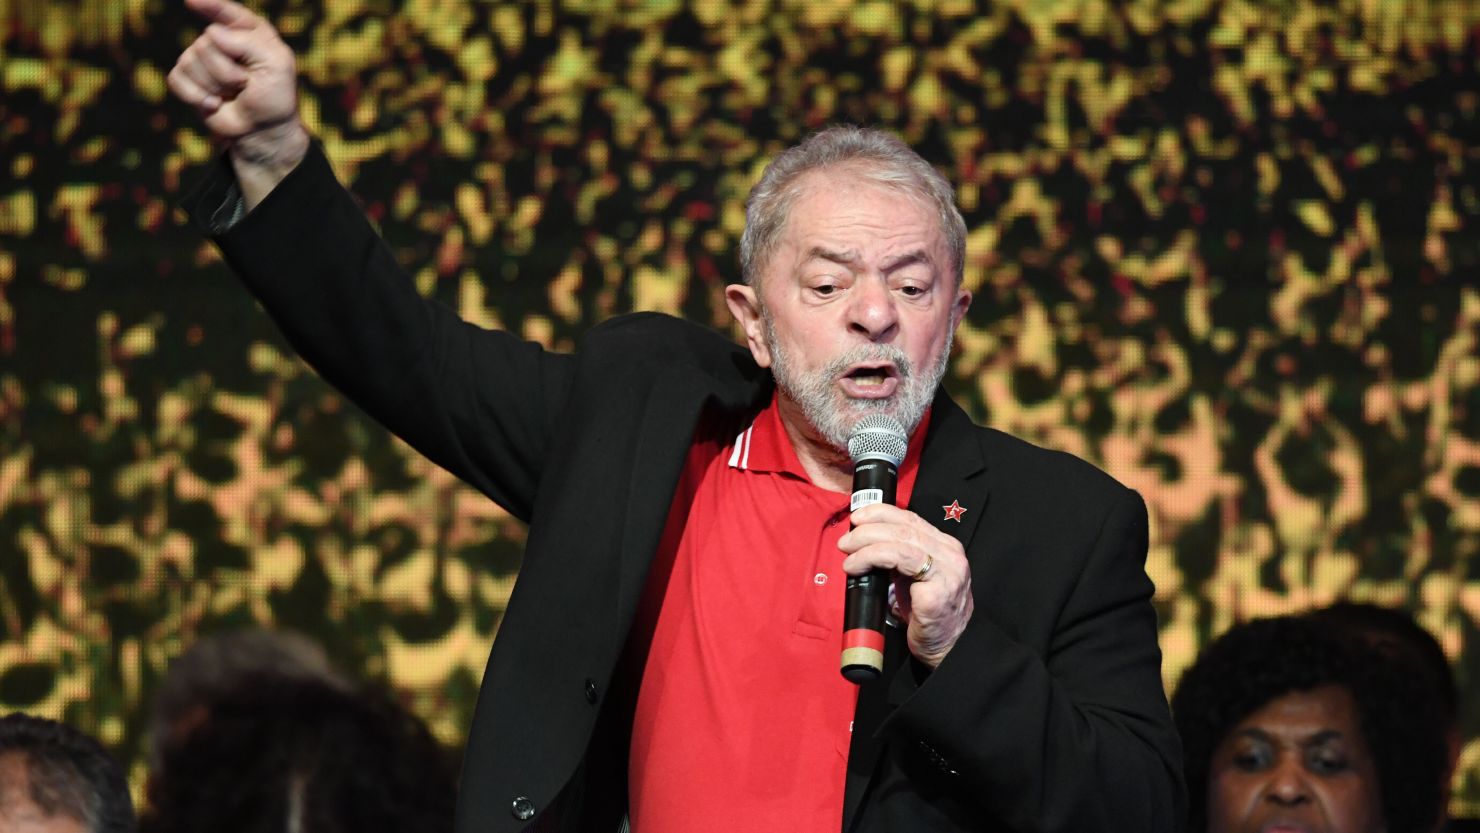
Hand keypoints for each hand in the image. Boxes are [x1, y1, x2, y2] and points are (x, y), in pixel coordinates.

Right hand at [169, 0, 307, 204]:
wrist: (261, 130)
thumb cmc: (274, 97)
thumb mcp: (277, 66)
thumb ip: (250, 43)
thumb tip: (213, 33)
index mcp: (250, 31)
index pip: (227, 12)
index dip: (210, 5)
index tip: (193, 3)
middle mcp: (223, 40)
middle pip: (207, 43)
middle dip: (226, 70)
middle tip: (244, 84)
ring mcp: (201, 58)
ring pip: (190, 61)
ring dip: (214, 85)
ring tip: (231, 94)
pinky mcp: (186, 78)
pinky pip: (177, 78)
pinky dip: (196, 96)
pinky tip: (214, 104)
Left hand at [839, 503, 973, 668]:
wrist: (947, 649)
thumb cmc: (928, 616)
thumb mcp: (913, 579)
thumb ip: (898, 559)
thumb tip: (864, 543)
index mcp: (945, 548)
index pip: (911, 519)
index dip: (880, 513)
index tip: (857, 517)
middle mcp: (950, 555)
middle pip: (903, 527)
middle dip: (868, 529)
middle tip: (845, 541)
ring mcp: (947, 571)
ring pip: (900, 542)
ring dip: (866, 544)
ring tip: (847, 554)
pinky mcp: (938, 590)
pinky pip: (900, 562)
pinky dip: (872, 559)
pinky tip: (857, 567)